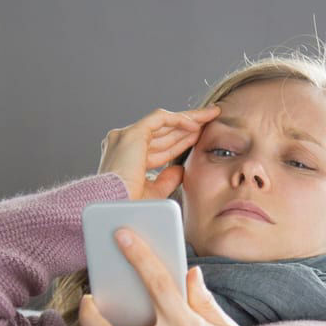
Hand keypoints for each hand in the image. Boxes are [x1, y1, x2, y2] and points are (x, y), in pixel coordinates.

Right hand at [97, 104, 220, 200]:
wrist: (115, 210)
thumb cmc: (129, 207)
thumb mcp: (153, 192)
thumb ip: (166, 179)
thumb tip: (181, 169)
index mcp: (127, 159)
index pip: (158, 145)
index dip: (181, 141)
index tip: (200, 138)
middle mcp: (124, 144)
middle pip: (162, 132)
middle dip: (187, 126)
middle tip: (210, 119)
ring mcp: (125, 137)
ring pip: (163, 122)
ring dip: (188, 118)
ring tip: (210, 115)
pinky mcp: (132, 134)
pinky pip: (159, 119)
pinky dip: (179, 119)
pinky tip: (196, 123)